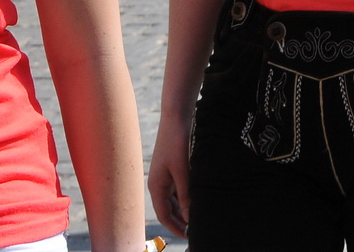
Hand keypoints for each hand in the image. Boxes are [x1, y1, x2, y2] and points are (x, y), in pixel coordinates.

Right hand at [148, 116, 191, 237]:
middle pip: (168, 209)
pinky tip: (197, 198)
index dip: (175, 227)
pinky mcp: (173, 167)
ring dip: (183, 209)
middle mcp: (159, 183)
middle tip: (195, 230)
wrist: (177, 117)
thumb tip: (188, 216)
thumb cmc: (177, 143)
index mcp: (156, 186)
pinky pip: (178, 188)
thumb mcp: (183, 171)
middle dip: (180, 220)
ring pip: (174, 199)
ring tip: (198, 216)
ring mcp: (165, 175)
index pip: (163, 214)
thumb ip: (185, 194)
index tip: (189, 236)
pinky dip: (186, 197)